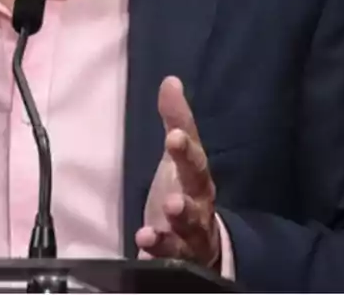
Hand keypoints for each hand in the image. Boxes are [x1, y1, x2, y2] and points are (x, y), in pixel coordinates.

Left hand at [136, 76, 221, 270]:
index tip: (174, 137)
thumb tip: (170, 81)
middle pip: (196, 206)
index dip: (185, 151)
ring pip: (185, 239)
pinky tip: (141, 247)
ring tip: (151, 233)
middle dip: (185, 204)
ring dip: (169, 238)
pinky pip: (170, 261)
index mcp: (199, 179)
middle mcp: (199, 208)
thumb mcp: (180, 155)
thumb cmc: (187, 189)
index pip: (195, 162)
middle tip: (172, 202)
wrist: (202, 241)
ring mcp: (190, 238)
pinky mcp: (177, 261)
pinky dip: (156, 256)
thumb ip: (176, 120)